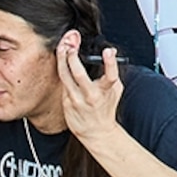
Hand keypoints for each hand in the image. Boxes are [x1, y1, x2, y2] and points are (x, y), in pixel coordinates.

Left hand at [52, 30, 124, 147]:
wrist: (96, 132)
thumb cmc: (106, 109)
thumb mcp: (115, 90)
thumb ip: (113, 71)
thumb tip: (112, 52)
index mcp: (106, 92)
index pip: (110, 75)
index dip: (110, 62)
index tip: (108, 51)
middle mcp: (91, 96)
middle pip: (79, 74)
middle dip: (73, 56)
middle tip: (71, 44)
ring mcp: (77, 100)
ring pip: (65, 76)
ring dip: (62, 59)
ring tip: (63, 47)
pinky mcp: (66, 103)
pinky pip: (62, 83)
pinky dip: (62, 69)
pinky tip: (61, 59)